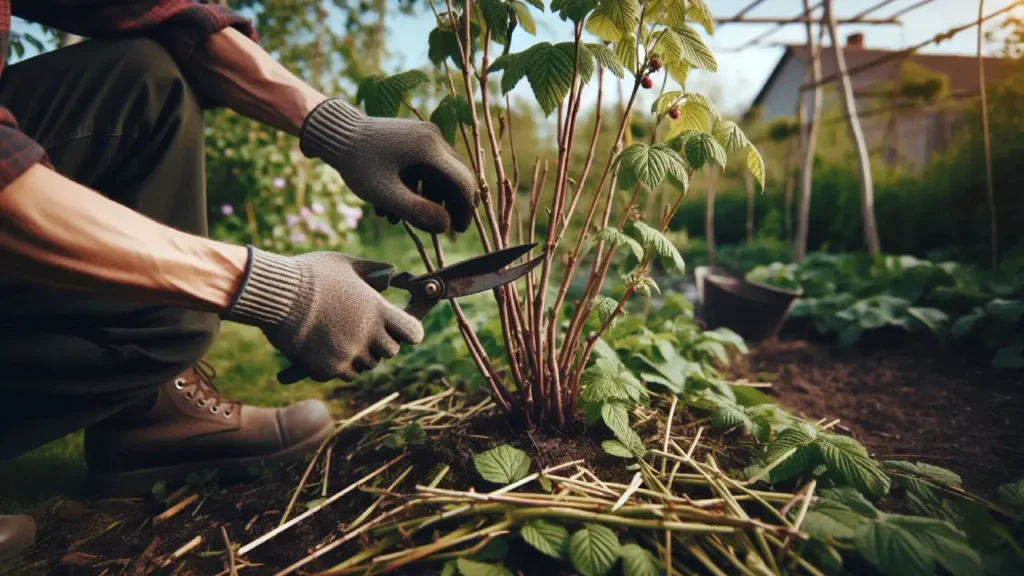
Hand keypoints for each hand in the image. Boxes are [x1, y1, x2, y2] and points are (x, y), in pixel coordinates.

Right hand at [221, 247, 423, 383]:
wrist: (274, 296)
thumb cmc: (309, 274)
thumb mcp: (345, 264)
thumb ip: (372, 270)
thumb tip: (391, 272)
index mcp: (377, 309)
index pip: (413, 332)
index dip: (408, 331)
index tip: (400, 330)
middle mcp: (368, 335)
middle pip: (391, 352)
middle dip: (381, 344)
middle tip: (364, 333)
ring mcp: (348, 354)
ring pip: (367, 366)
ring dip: (360, 356)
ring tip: (340, 338)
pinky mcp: (328, 369)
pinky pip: (344, 375)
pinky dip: (338, 366)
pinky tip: (326, 350)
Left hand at [299, 98, 476, 233]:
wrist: (337, 133)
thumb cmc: (358, 164)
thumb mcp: (385, 194)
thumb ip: (417, 212)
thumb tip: (446, 227)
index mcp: (430, 148)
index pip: (462, 182)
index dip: (464, 210)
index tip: (458, 231)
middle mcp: (434, 137)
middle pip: (456, 177)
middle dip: (449, 206)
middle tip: (439, 228)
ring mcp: (426, 136)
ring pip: (442, 174)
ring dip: (429, 199)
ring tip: (399, 219)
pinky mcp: (417, 138)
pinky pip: (428, 167)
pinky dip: (418, 187)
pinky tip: (392, 205)